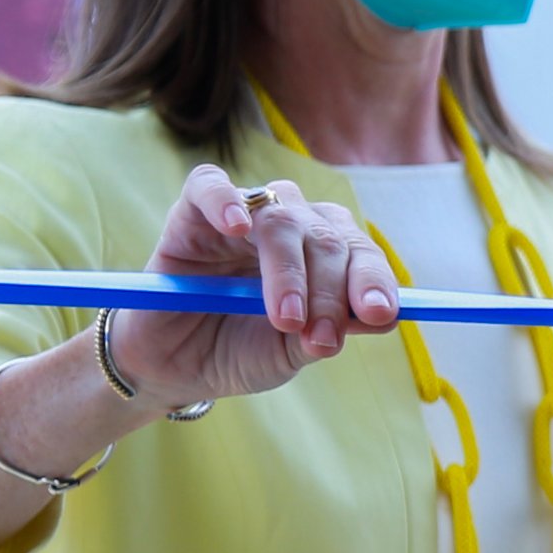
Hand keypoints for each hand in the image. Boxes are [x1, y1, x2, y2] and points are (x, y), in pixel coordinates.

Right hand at [105, 165, 398, 405]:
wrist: (173, 367)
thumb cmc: (238, 352)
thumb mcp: (290, 351)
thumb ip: (328, 332)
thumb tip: (380, 317)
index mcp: (324, 256)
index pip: (360, 254)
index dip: (373, 281)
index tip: (380, 315)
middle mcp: (291, 228)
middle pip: (326, 237)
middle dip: (330, 291)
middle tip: (321, 338)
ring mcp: (243, 216)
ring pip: (280, 220)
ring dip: (289, 269)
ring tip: (286, 317)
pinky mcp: (191, 212)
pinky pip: (209, 186)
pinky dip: (225, 201)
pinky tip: (237, 227)